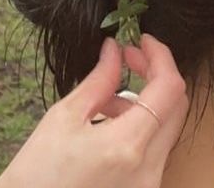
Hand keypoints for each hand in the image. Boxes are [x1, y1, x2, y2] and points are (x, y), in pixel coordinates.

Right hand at [0, 34, 187, 187]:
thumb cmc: (36, 177)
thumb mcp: (64, 117)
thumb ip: (99, 80)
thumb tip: (114, 50)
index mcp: (128, 146)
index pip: (168, 89)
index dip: (159, 56)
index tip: (142, 41)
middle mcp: (149, 170)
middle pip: (176, 106)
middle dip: (156, 73)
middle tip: (129, 57)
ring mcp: (149, 184)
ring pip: (167, 126)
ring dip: (146, 100)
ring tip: (106, 96)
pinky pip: (155, 147)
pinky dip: (140, 124)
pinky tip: (110, 120)